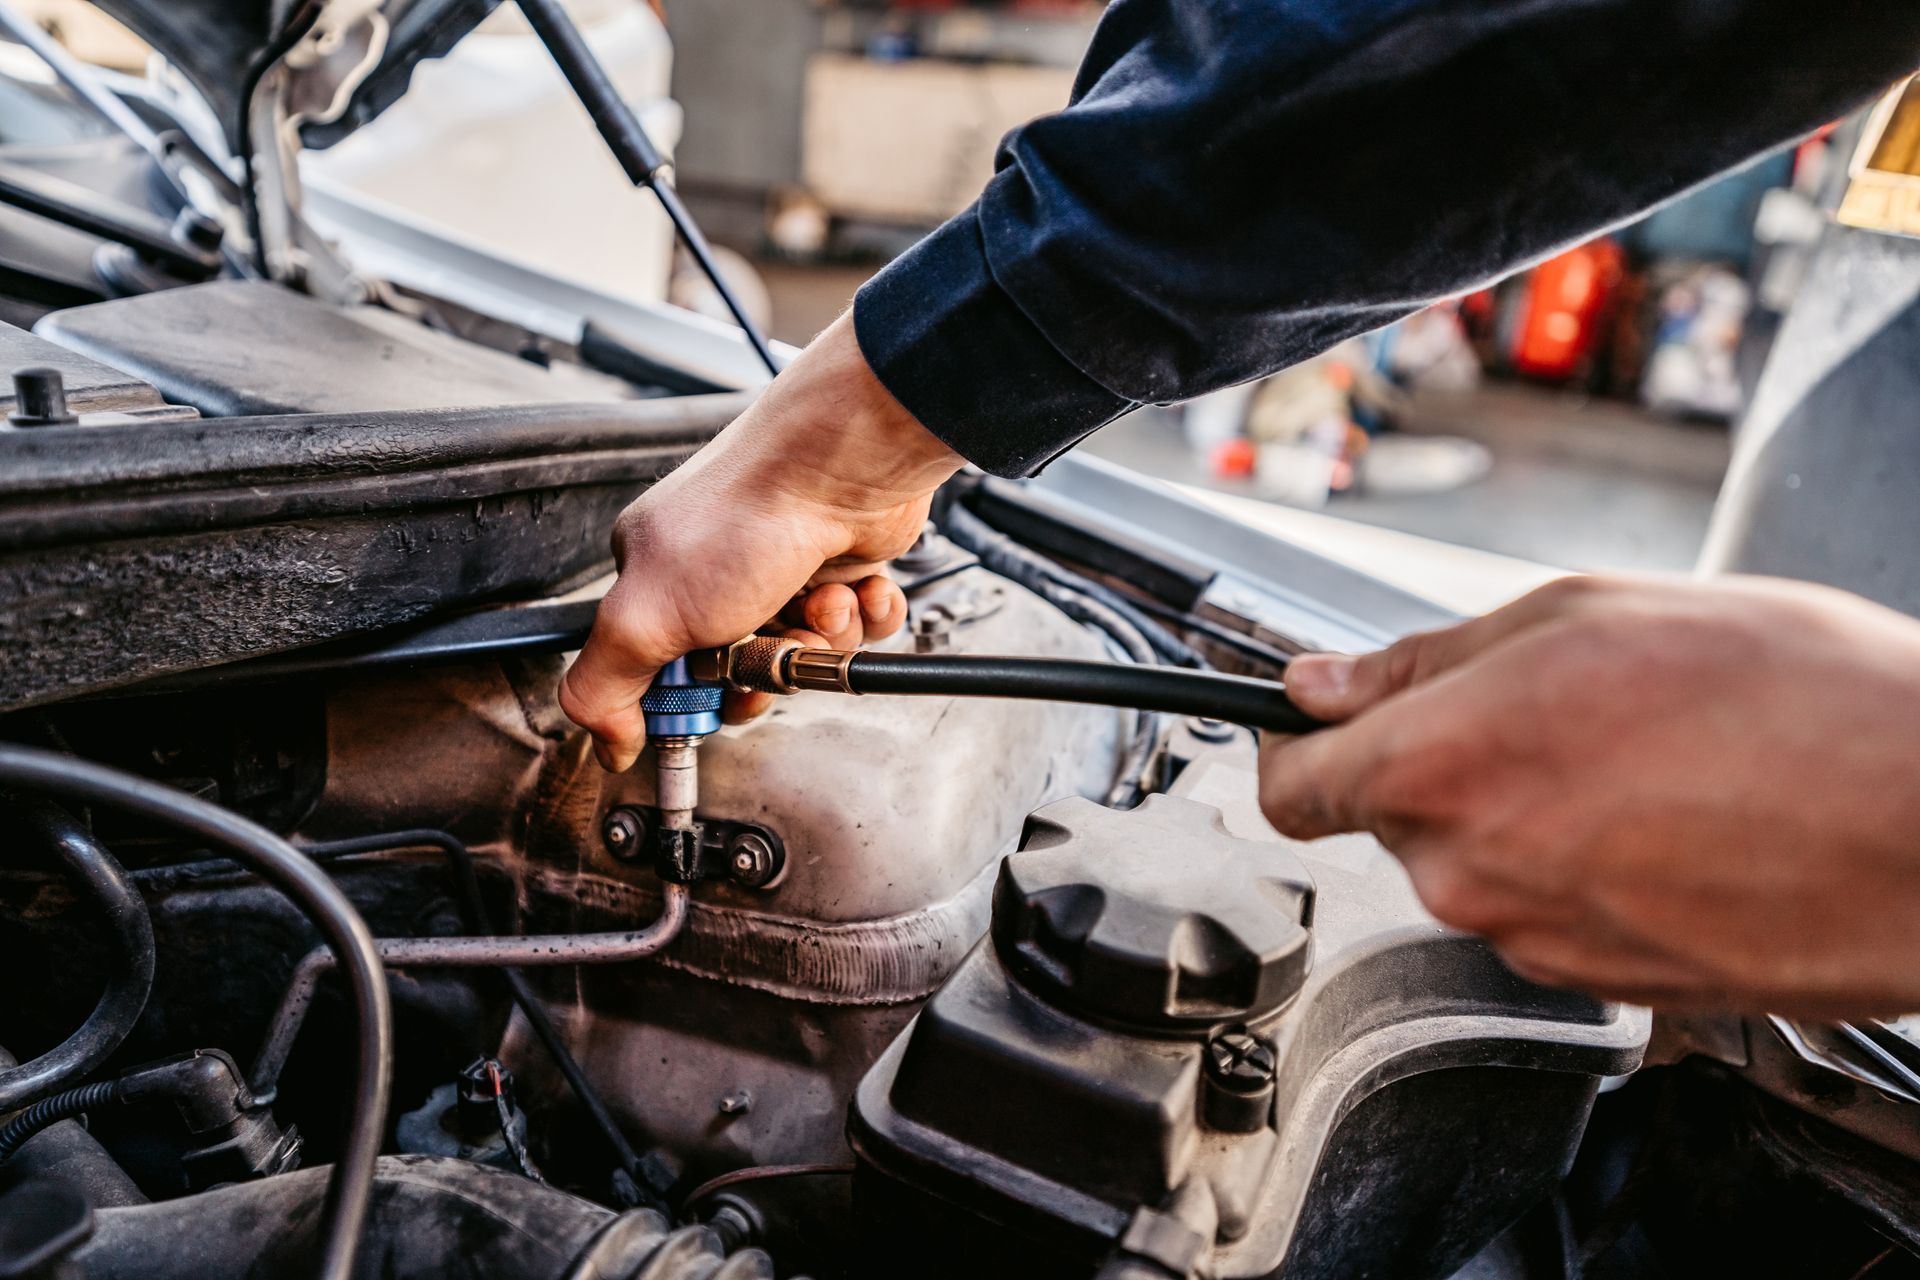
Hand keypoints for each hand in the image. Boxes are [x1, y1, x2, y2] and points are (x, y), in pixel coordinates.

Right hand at [560, 313, 962, 770]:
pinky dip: (866, 613)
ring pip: (807, 648)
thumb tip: (606, 743)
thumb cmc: (747, 514)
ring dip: (823, 638)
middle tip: (774, 649)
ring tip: (820, 601)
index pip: (666, 669)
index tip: (715, 699)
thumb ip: (605, 685)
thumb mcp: (646, 616)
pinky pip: (861, 622)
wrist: (842, 461)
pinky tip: (856, 586)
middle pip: (743, 668)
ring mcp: (785, 564)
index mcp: (657, 575)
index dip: (697, 696)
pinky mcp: (843, 561)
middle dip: (767, 668)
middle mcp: (719, 568)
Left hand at [1259, 574, 1919, 1017]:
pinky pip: (1544, 915)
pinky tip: (1665, 821)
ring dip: (1518, 813)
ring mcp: (1535, 942)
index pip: (1290, 787)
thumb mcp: (1584, 616)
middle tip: (1547, 709)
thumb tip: (1323, 685)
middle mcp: (1468, 872)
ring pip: (1472, 867)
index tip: (1314, 724)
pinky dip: (1578, 869)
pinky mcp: (1601, 987)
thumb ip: (1427, 659)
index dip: (1295, 747)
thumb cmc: (1794, 700)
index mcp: (1441, 767)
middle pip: (1392, 818)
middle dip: (1441, 762)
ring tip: (1634, 760)